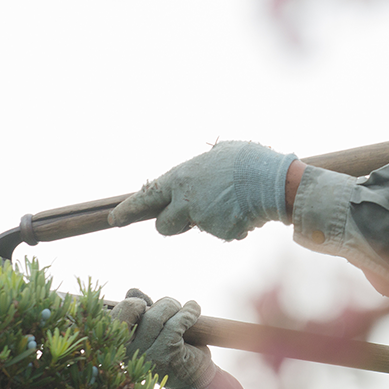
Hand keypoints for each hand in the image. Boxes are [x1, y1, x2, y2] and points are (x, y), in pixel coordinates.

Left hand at [109, 141, 297, 240]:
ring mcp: (202, 219)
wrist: (275, 180)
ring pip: (194, 228)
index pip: (145, 198)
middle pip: (162, 226)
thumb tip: (197, 174)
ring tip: (227, 202)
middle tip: (188, 214)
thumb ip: (198, 170)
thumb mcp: (217, 156)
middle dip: (171, 224)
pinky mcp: (220, 232)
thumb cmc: (246, 160)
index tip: (113, 219)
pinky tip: (245, 209)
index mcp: (180, 178)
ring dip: (203, 222)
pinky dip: (232, 224)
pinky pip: (222, 232)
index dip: (127, 210)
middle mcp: (185, 200)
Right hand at [112, 289, 216, 388]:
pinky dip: (189, 312)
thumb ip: (141, 312)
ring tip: (185, 310)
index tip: (145, 305)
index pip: (113, 319)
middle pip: (139, 313)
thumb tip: (132, 291)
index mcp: (120, 347)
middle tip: (172, 306)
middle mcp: (129, 354)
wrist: (196, 380)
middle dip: (160, 304)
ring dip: (175, 307)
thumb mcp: (152, 331)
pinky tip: (194, 309)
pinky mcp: (168, 356)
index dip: (129, 306)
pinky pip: (176, 324)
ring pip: (156, 317)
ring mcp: (147, 356)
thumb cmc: (171, 351)